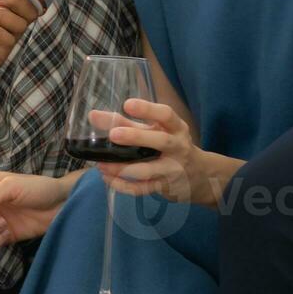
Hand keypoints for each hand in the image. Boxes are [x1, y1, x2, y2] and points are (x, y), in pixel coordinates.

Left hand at [103, 98, 225, 204]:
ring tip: (101, 164)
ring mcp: (173, 169)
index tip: (127, 104)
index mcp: (175, 128)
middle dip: (137, 137)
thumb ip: (125, 123)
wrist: (199, 175)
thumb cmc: (168, 146)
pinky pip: (142, 188)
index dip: (147, 109)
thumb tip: (93, 115)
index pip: (166, 115)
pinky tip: (107, 178)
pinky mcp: (165, 186)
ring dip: (123, 168)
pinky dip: (123, 186)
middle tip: (113, 134)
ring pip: (148, 170)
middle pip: (161, 141)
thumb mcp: (154, 131)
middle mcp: (178, 147)